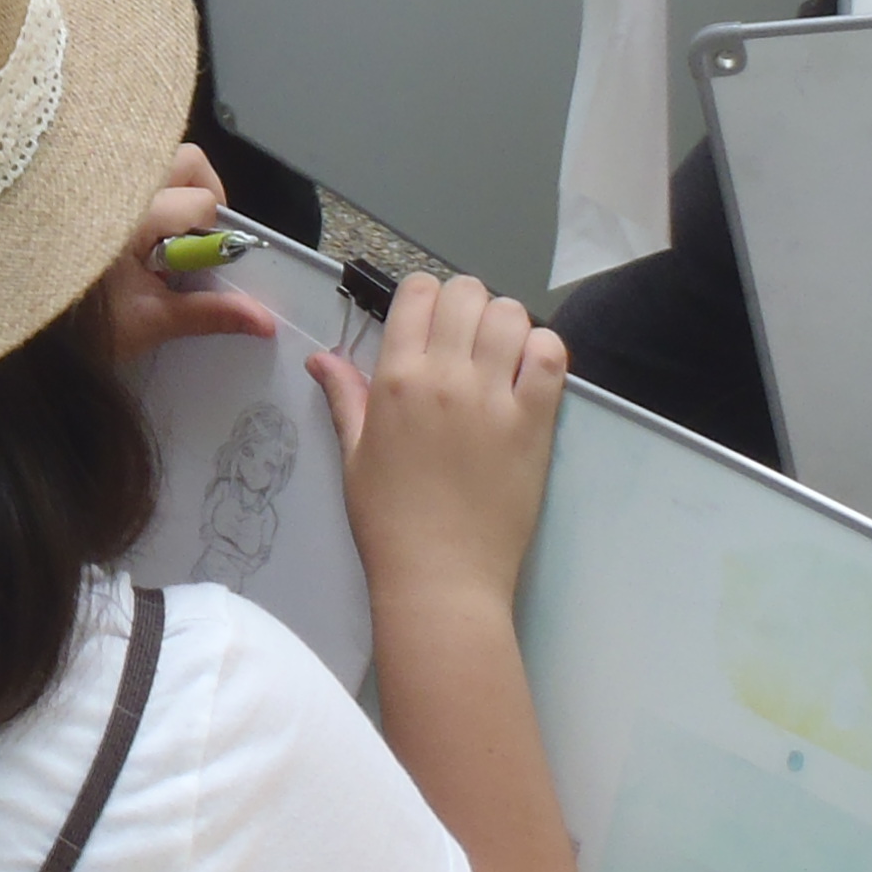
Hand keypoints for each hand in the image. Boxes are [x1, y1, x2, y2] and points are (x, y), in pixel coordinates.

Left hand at [95, 145, 285, 370]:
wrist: (15, 310)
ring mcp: (97, 180)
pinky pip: (129, 170)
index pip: (201, 202)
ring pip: (158, 159)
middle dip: (203, 195)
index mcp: (135, 211)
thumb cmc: (77, 319)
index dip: (213, 236)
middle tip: (193, 240)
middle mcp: (117, 183)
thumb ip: (208, 314)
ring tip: (162, 238)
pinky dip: (144, 192)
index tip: (202, 266)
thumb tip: (262, 320)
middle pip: (187, 160)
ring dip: (173, 191)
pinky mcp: (82, 184)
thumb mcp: (149, 321)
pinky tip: (132, 234)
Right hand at [309, 273, 564, 613]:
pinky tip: (530, 374)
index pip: (417, 292)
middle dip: (466, 306)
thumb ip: (344, 398)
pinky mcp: (535, 423)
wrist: (441, 579)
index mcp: (396, 379)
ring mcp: (493, 397)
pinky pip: (551, 356)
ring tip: (501, 357)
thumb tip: (320, 357)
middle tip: (467, 342)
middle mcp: (445, 376)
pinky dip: (543, 351)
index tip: (431, 325)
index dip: (426, 299)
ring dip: (506, 324)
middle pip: (466, 292)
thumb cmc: (390, 523)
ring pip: (510, 313)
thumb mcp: (355, 456)